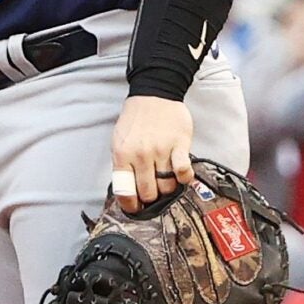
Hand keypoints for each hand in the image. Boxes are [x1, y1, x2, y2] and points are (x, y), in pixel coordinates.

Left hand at [108, 96, 192, 211]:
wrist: (154, 94)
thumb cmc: (136, 119)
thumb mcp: (119, 141)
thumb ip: (123, 164)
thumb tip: (128, 189)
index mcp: (122, 155)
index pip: (124, 190)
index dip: (131, 205)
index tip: (136, 208)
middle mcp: (140, 155)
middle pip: (148, 192)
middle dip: (151, 198)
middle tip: (154, 195)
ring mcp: (160, 150)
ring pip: (167, 185)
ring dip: (168, 189)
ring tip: (167, 183)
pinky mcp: (179, 144)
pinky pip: (183, 171)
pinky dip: (184, 178)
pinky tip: (182, 176)